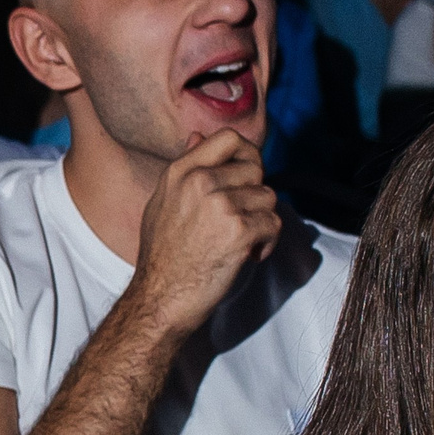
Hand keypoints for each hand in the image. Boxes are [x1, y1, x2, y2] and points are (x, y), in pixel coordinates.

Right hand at [124, 130, 280, 339]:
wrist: (160, 298)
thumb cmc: (162, 256)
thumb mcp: (162, 203)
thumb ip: (185, 169)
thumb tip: (199, 136)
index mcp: (180, 172)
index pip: (229, 138)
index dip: (247, 154)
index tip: (247, 176)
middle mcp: (200, 182)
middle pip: (255, 170)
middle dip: (254, 196)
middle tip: (240, 220)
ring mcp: (220, 205)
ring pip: (268, 198)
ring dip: (262, 222)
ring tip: (241, 242)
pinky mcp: (239, 230)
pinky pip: (273, 224)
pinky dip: (267, 243)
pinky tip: (249, 256)